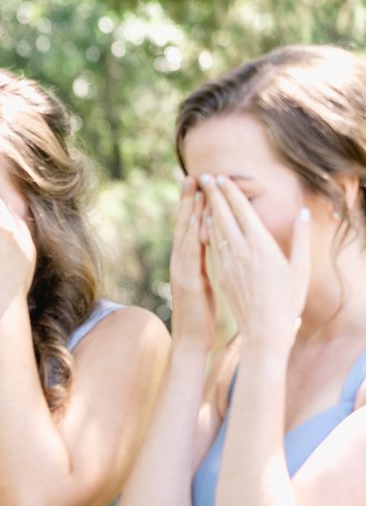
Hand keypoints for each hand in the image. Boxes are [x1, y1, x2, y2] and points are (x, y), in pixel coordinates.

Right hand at [168, 177, 215, 347]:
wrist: (191, 341)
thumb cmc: (201, 318)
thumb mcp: (204, 288)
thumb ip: (206, 269)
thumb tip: (214, 255)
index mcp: (187, 264)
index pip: (190, 230)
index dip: (193, 207)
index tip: (199, 186)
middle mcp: (180, 263)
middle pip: (183, 226)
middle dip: (188, 200)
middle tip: (191, 176)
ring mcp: (181, 271)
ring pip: (185, 234)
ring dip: (189, 210)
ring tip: (194, 188)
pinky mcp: (187, 280)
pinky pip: (190, 251)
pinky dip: (192, 233)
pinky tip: (197, 218)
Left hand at [201, 174, 307, 355]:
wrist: (263, 329)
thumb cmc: (288, 300)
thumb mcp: (300, 268)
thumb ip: (300, 238)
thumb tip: (302, 212)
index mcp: (260, 246)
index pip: (242, 212)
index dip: (230, 193)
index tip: (221, 177)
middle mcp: (240, 251)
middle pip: (223, 216)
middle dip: (213, 194)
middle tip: (204, 176)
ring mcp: (227, 262)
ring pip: (214, 229)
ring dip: (207, 209)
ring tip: (201, 194)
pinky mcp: (221, 272)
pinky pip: (211, 246)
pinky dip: (207, 230)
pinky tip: (204, 222)